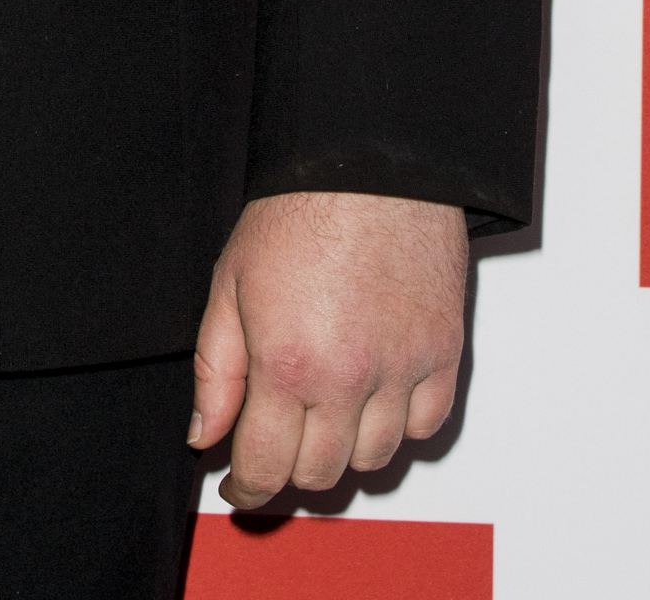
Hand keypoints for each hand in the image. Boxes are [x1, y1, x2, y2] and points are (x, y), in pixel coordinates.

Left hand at [189, 189, 465, 508]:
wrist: (367, 161)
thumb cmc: (297, 209)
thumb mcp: (229, 282)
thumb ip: (216, 370)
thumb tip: (205, 436)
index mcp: (287, 362)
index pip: (266, 467)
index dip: (246, 488)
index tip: (239, 485)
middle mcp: (349, 377)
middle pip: (320, 473)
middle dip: (290, 466)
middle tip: (277, 440)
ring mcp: (402, 369)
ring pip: (374, 459)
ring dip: (344, 449)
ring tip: (324, 411)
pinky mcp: (444, 353)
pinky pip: (426, 426)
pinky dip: (399, 425)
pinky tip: (374, 396)